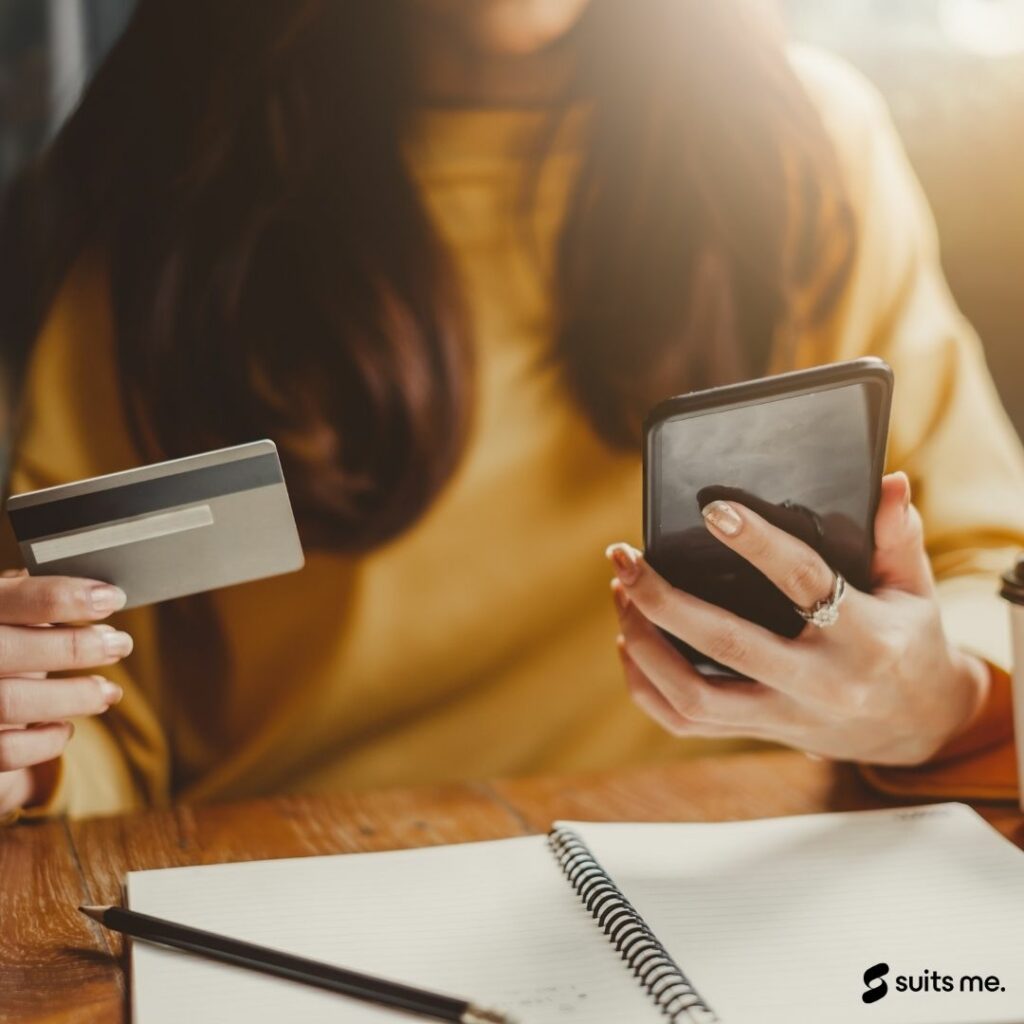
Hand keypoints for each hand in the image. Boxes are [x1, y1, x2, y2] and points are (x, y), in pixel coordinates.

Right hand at [0, 573, 132, 816]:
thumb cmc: (5, 648)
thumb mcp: (12, 618)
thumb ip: (38, 605)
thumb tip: (101, 599)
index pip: (11, 597)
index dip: (64, 596)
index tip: (113, 598)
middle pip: (8, 651)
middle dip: (75, 648)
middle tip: (121, 644)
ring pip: (10, 702)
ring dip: (72, 696)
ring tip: (109, 691)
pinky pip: (6, 750)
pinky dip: (45, 740)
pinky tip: (64, 728)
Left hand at [607, 473, 988, 765]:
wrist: (918, 727)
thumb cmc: (909, 643)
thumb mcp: (916, 590)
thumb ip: (898, 536)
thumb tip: (887, 481)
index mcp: (864, 638)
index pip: (804, 582)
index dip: (758, 544)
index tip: (712, 510)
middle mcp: (819, 683)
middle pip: (726, 644)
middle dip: (663, 599)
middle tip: (624, 557)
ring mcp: (784, 715)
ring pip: (693, 695)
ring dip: (644, 644)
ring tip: (622, 594)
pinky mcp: (759, 733)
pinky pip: (686, 722)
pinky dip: (646, 686)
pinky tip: (629, 643)